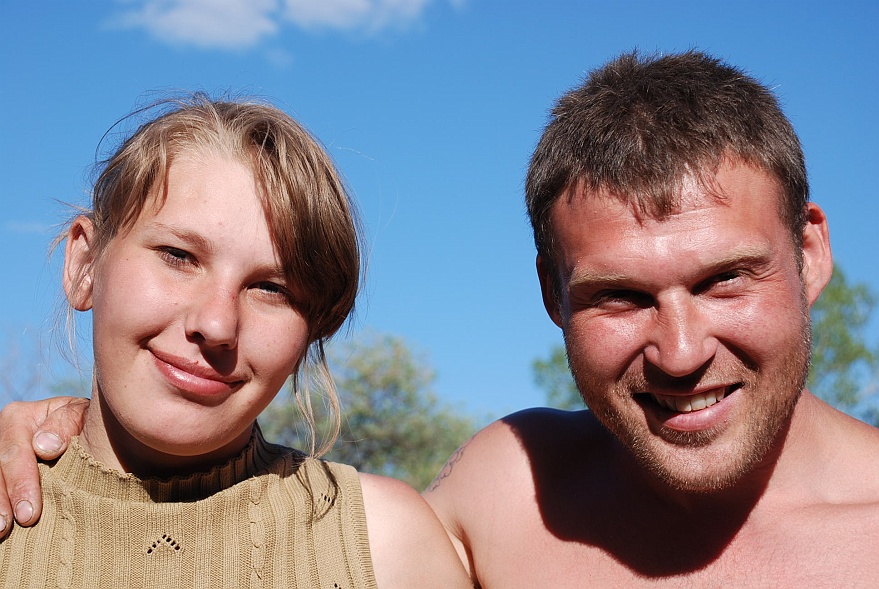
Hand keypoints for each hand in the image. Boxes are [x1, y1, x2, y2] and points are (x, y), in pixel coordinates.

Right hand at [0, 396, 88, 536]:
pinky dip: (1, 504)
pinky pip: (0, 485)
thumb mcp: (82, 415)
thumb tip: (45, 447)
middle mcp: (3, 436)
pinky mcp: (5, 473)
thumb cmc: (87, 423)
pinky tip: (5, 528)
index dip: (21, 483)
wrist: (89, 431)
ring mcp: (1, 457)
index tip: (30, 514)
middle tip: (21, 526)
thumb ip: (65, 424)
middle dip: (8, 500)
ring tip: (3, 532)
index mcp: (18, 418)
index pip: (15, 452)